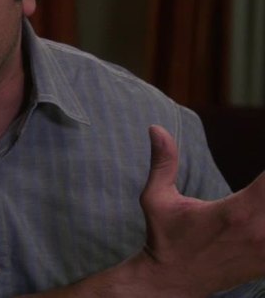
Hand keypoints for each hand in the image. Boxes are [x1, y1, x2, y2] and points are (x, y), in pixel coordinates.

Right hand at [138, 125, 264, 294]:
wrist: (172, 282)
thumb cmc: (163, 237)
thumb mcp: (156, 197)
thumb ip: (163, 161)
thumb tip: (156, 127)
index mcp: (236, 212)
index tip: (264, 140)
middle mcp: (260, 232)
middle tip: (262, 184)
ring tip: (262, 195)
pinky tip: (264, 216)